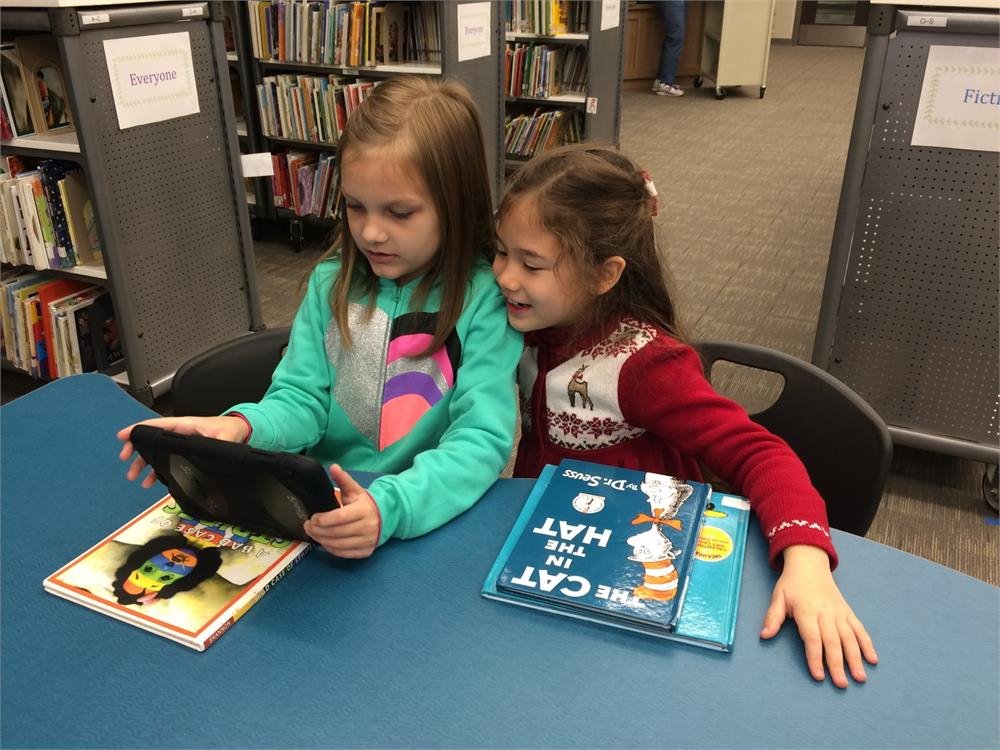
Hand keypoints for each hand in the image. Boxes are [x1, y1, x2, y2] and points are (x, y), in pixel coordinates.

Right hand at [116, 415, 249, 487]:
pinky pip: (165, 459)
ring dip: (143, 463)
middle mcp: (179, 433)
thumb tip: (211, 453)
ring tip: (133, 476)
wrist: (237, 432)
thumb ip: (217, 443)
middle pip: (151, 439)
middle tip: (124, 459)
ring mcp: (179, 443)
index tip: (123, 436)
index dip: (139, 430)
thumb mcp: (224, 437)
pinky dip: (155, 470)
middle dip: (135, 448)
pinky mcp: (182, 452)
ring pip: (156, 451)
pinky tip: (149, 481)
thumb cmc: (229, 429)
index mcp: (184, 426)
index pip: (157, 426)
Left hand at [303, 464, 380, 557]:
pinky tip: (324, 542)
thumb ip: (343, 479)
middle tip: (307, 526)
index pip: (340, 517)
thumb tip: (333, 467)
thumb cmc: (365, 503)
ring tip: (313, 534)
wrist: (386, 517)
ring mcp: (367, 541)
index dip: (323, 519)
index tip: (313, 518)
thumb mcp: (355, 489)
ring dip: (322, 541)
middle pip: (337, 532)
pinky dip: (331, 549)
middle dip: (318, 531)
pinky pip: (344, 554)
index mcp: (363, 510)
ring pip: (339, 545)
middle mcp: (367, 527)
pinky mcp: (366, 552)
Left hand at [760, 544, 877, 687]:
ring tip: (860, 678)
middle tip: (841, 684)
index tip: (818, 676)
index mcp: (807, 611)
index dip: (815, 657)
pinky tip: (873, 659)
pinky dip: (867, 644)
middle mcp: (826, 613)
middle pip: (833, 642)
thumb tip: (764, 635)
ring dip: (856, 658)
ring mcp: (839, 613)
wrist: (810, 564)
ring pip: (850, 638)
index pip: (813, 638)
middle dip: (838, 664)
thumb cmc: (792, 584)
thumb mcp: (778, 597)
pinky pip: (859, 629)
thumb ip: (773, 617)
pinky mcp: (848, 612)